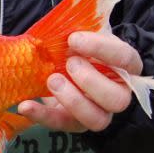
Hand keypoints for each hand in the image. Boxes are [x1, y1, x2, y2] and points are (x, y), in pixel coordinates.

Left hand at [17, 31, 141, 132]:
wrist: (64, 64)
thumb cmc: (79, 48)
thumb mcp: (84, 34)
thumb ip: (80, 30)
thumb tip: (63, 28)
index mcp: (127, 67)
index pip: (126, 59)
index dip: (101, 49)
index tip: (74, 39)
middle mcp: (119, 94)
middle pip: (118, 99)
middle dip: (90, 81)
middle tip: (69, 63)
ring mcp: (98, 112)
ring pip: (97, 120)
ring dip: (73, 101)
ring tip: (52, 80)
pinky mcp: (74, 122)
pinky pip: (62, 124)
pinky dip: (42, 116)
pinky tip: (26, 105)